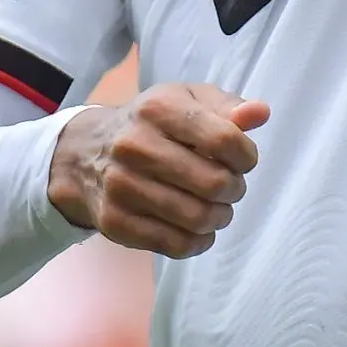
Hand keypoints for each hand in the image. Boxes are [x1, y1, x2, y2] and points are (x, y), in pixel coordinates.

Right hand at [48, 84, 270, 259]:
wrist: (86, 155)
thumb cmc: (151, 126)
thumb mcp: (186, 101)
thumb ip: (227, 107)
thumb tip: (260, 112)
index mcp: (158, 109)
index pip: (225, 139)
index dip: (246, 156)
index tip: (242, 160)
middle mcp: (134, 145)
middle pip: (214, 183)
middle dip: (234, 189)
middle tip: (230, 187)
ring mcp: (121, 186)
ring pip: (198, 218)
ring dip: (219, 217)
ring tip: (216, 208)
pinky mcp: (116, 222)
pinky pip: (177, 245)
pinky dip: (198, 241)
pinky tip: (197, 228)